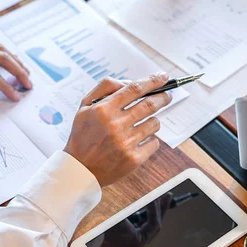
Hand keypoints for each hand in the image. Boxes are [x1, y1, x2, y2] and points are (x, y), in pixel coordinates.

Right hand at [64, 73, 170, 187]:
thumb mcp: (85, 106)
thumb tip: (129, 82)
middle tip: (167, 95)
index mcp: (104, 109)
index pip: (134, 89)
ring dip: (153, 120)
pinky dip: (151, 140)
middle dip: (163, 97)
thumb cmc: (83, 135)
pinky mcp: (133, 159)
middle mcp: (116, 125)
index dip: (153, 81)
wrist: (80, 169)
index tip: (163, 77)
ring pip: (154, 123)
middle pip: (150, 104)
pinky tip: (140, 141)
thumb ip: (105, 88)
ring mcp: (126, 143)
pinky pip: (154, 143)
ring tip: (145, 122)